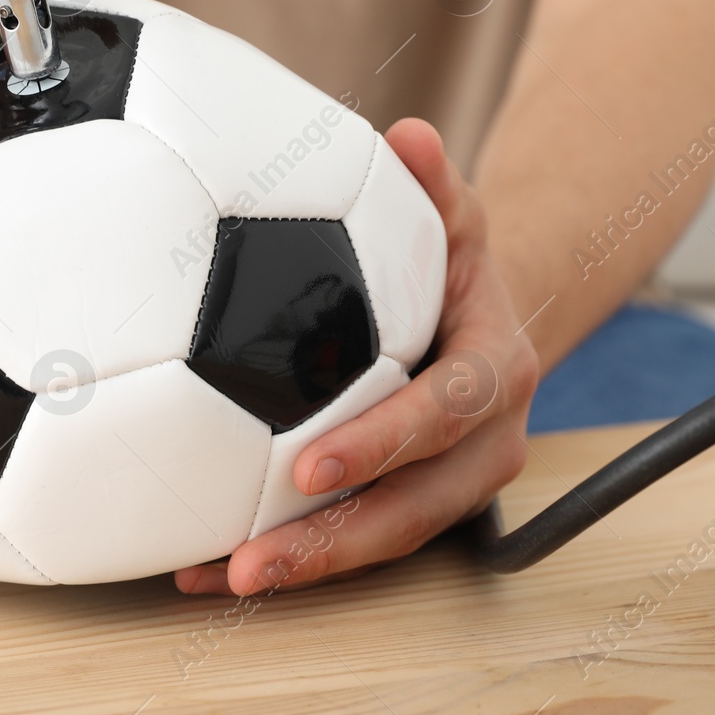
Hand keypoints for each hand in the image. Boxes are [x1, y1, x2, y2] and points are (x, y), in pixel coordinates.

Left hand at [174, 117, 540, 594]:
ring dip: (308, 565)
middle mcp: (486, 443)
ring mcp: (455, 486)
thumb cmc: (455, 267)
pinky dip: (297, 558)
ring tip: (223, 578)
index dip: (384, 443)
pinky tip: (217, 568)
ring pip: (386, 539)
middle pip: (416, 508)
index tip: (313, 464)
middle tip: (254, 559)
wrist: (486, 322)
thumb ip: (434, 184)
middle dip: (337, 540)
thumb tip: (409, 135)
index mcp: (497, 371)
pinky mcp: (418, 508)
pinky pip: (360, 541)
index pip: (445, 413)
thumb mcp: (456, 220)